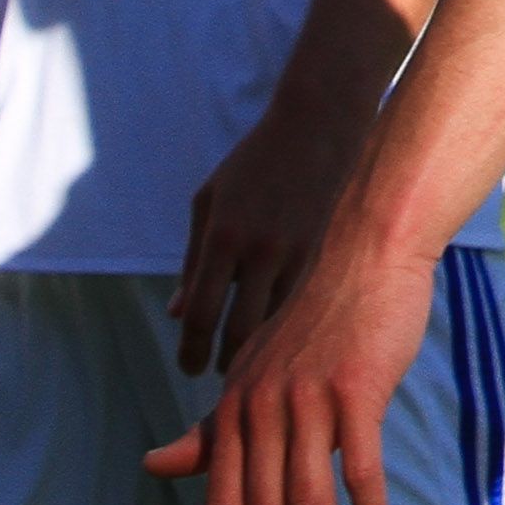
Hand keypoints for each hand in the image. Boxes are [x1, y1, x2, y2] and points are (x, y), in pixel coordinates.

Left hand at [145, 246, 433, 504]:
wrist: (366, 252)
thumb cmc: (317, 320)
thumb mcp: (254, 374)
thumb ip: (212, 430)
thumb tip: (153, 467)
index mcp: (233, 410)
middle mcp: (260, 407)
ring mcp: (307, 398)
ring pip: (308, 502)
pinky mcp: (356, 388)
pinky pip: (359, 468)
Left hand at [169, 105, 364, 373]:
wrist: (318, 125)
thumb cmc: (254, 161)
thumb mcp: (209, 200)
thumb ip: (194, 259)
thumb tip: (176, 312)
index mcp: (223, 236)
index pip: (200, 313)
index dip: (191, 350)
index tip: (189, 369)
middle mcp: (260, 250)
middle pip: (240, 330)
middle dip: (225, 363)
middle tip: (218, 379)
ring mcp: (299, 252)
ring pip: (279, 322)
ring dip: (262, 350)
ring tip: (252, 364)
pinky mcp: (328, 251)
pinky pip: (306, 302)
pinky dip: (292, 325)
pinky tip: (286, 336)